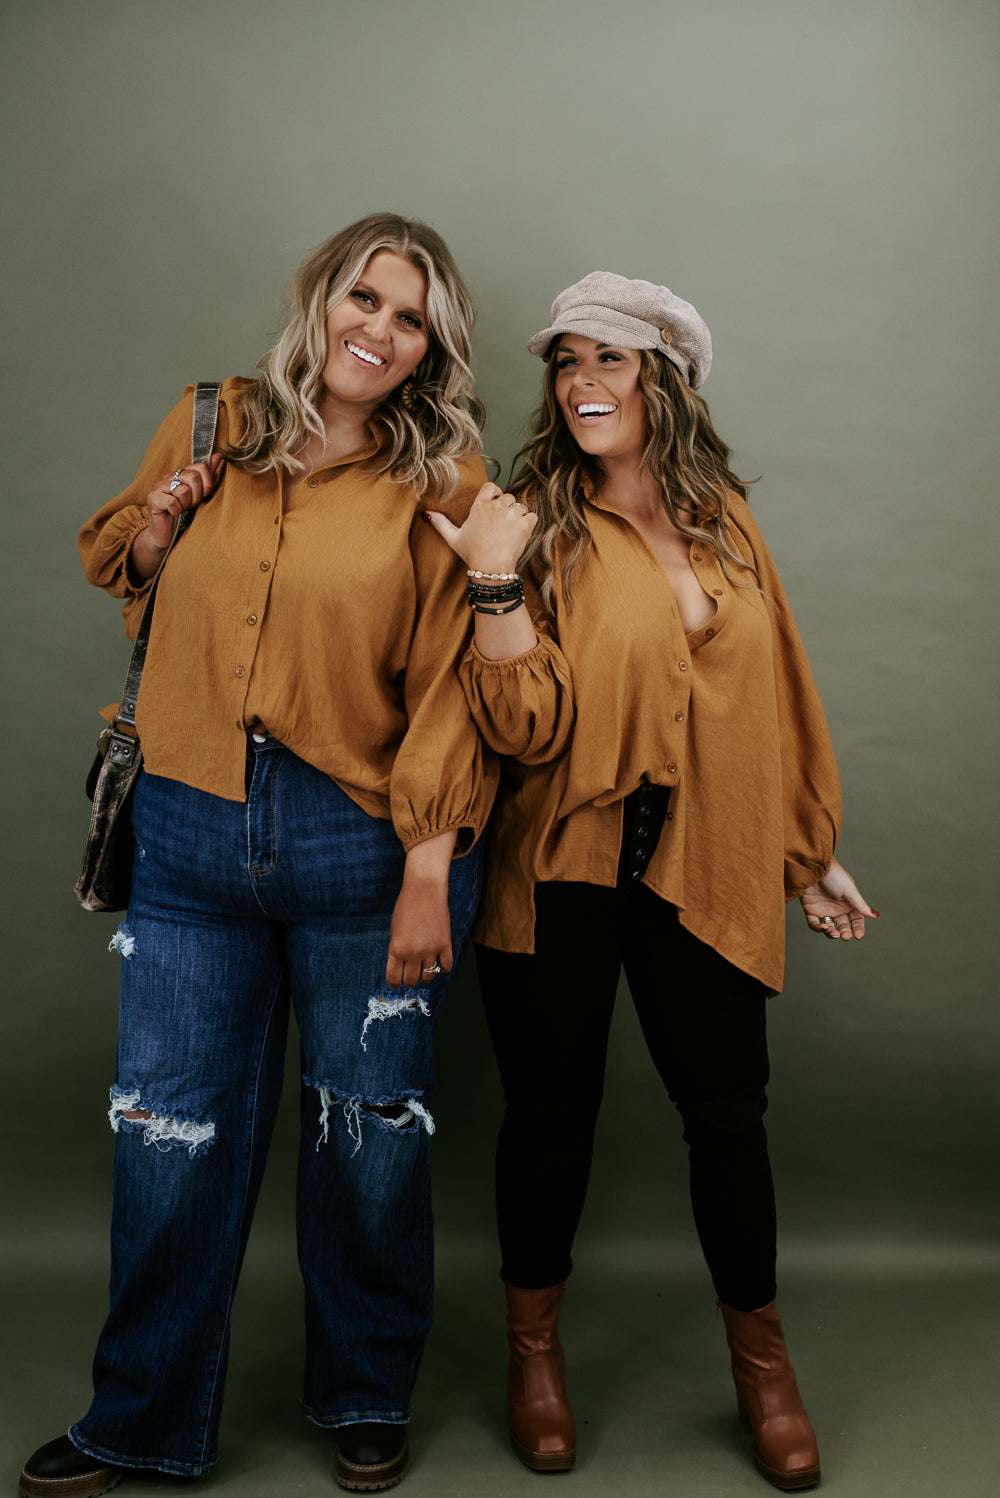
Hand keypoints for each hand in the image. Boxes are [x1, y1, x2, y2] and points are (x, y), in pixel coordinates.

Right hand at [132, 455, 223, 577]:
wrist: (167, 535)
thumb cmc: (184, 515)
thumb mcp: (200, 495)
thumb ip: (207, 475)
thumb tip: (217, 456)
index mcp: (182, 473)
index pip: (201, 467)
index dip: (208, 482)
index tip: (206, 494)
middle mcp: (170, 476)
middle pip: (193, 477)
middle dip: (197, 495)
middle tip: (191, 505)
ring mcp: (160, 486)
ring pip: (183, 490)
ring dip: (186, 504)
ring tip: (182, 509)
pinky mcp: (153, 499)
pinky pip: (172, 501)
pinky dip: (176, 510)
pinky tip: (174, 513)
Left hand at [385, 834, 456, 986]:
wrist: (424, 890)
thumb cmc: (406, 907)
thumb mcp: (395, 930)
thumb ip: (397, 950)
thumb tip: (401, 967)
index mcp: (396, 949)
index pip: (394, 978)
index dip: (394, 982)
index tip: (396, 981)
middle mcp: (413, 953)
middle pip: (411, 980)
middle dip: (409, 980)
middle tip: (410, 975)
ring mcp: (430, 950)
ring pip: (428, 977)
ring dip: (425, 976)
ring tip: (424, 970)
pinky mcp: (445, 944)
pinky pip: (446, 967)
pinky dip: (442, 969)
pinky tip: (438, 964)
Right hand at [425, 481, 536, 573]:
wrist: (490, 569)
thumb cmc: (472, 553)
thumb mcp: (453, 538)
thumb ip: (440, 523)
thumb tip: (426, 514)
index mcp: (480, 505)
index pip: (492, 487)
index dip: (495, 494)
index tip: (495, 504)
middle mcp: (497, 506)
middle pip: (508, 497)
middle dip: (506, 507)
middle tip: (501, 524)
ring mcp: (512, 514)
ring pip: (520, 506)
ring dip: (517, 516)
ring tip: (510, 531)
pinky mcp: (525, 524)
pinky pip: (532, 516)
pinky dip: (529, 523)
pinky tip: (520, 533)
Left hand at [800, 856, 878, 940]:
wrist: (813, 866)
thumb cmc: (833, 875)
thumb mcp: (849, 890)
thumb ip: (860, 905)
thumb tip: (875, 915)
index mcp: (849, 902)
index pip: (856, 920)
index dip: (858, 928)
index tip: (858, 936)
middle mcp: (837, 907)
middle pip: (843, 925)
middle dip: (845, 932)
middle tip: (845, 936)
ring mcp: (824, 909)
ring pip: (829, 927)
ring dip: (832, 932)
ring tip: (833, 933)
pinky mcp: (810, 909)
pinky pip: (814, 923)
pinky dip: (818, 928)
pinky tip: (822, 928)